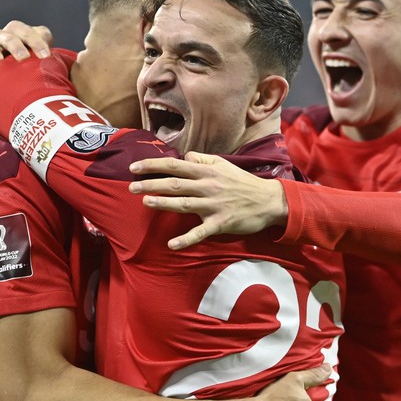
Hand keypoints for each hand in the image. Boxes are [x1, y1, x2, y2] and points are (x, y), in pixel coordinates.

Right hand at [0, 20, 52, 83]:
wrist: (19, 78)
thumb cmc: (37, 65)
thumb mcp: (45, 56)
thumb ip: (52, 51)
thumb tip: (67, 56)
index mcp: (22, 32)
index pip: (29, 32)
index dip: (37, 42)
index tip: (46, 56)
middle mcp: (5, 37)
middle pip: (10, 36)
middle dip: (17, 45)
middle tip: (24, 58)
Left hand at [128, 152, 288, 249]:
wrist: (269, 201)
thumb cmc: (243, 182)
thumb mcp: (224, 165)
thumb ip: (203, 159)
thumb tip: (185, 156)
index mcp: (207, 171)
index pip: (175, 165)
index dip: (153, 166)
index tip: (135, 168)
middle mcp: (208, 186)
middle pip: (175, 183)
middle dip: (152, 184)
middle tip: (131, 187)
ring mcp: (214, 205)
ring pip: (184, 203)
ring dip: (163, 203)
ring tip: (145, 203)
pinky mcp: (220, 223)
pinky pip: (200, 232)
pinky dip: (186, 239)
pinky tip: (171, 245)